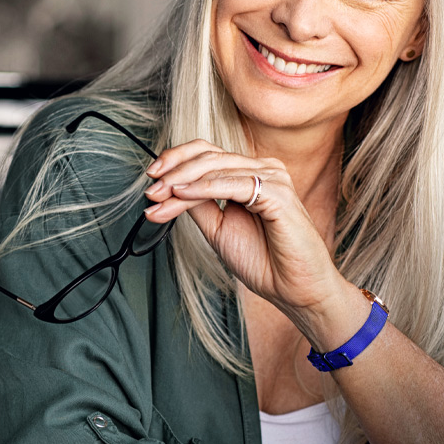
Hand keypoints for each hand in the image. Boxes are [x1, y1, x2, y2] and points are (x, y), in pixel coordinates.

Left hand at [141, 139, 343, 312]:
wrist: (294, 289)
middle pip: (209, 155)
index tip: (151, 179)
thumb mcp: (219, 228)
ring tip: (159, 196)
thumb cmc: (265, 261)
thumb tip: (170, 188)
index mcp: (251, 174)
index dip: (176, 160)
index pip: (208, 153)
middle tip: (150, 191)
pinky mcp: (277, 193)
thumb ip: (198, 205)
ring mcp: (273, 178)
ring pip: (216, 168)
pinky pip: (233, 184)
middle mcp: (263, 169)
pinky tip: (181, 194)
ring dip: (181, 181)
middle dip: (173, 172)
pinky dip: (204, 187)